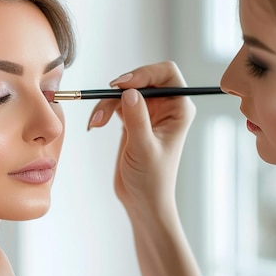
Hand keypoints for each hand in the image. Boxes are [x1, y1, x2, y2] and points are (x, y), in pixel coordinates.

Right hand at [87, 61, 195, 215]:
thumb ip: (137, 119)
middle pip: (141, 80)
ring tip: (96, 122)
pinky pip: (116, 104)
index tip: (122, 85)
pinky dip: (103, 110)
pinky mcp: (133, 120)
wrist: (142, 201)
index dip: (144, 73)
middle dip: (120, 89)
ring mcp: (149, 113)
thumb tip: (128, 91)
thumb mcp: (144, 148)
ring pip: (125, 92)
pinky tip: (95, 124)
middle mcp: (167, 107)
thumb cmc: (151, 180)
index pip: (166, 73)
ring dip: (107, 102)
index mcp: (179, 109)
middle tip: (104, 100)